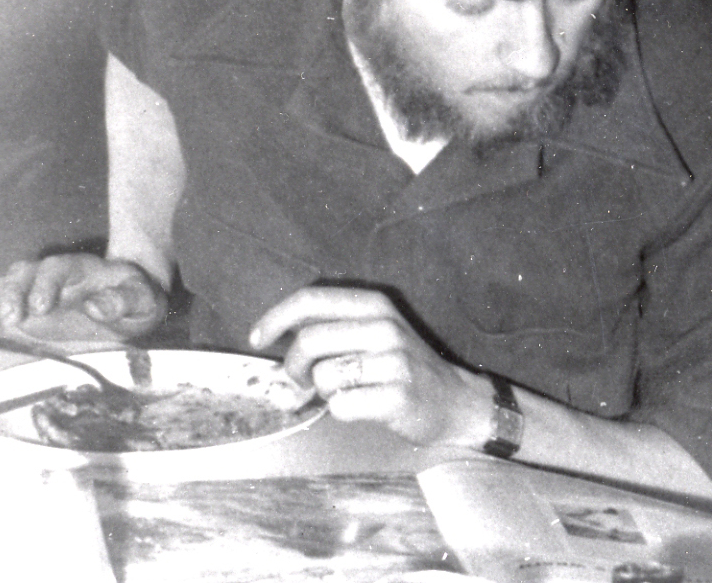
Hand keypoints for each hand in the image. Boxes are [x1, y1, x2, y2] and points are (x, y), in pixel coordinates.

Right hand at [0, 254, 166, 343]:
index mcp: (82, 269)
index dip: (45, 284)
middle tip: (13, 318)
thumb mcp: (143, 301)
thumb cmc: (136, 301)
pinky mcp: (25, 308)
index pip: (57, 268)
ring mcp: (35, 289)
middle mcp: (53, 275)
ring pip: (6, 283)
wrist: (129, 304)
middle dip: (14, 293)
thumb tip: (95, 306)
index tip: (40, 307)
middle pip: (25, 272)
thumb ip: (124, 300)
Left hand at [249, 286, 490, 447]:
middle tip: (301, 381)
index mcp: (373, 304)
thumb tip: (270, 338)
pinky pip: (342, 406)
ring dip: (323, 391)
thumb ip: (328, 327)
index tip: (257, 338)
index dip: (275, 318)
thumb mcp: (371, 330)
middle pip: (309, 341)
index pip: (311, 300)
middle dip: (293, 367)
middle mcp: (384, 327)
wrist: (455, 400)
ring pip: (323, 376)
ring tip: (345, 391)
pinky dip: (341, 411)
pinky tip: (361, 406)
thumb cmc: (401, 365)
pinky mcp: (398, 397)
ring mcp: (394, 362)